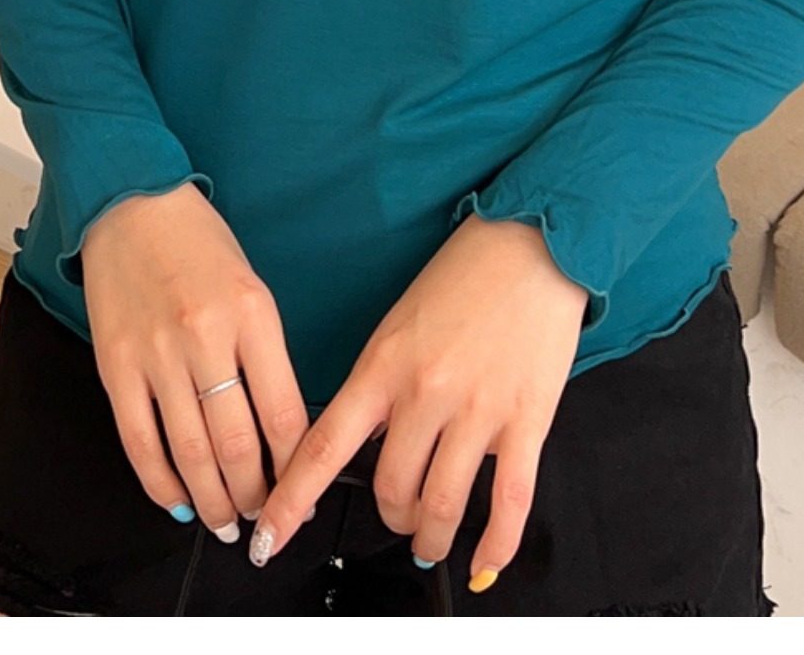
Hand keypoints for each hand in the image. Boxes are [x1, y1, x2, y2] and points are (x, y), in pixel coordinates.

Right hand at [80, 182, 310, 542]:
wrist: (131, 203)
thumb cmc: (198, 242)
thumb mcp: (253, 287)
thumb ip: (265, 353)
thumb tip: (279, 426)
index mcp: (253, 314)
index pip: (283, 413)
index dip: (295, 467)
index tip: (302, 491)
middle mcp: (206, 337)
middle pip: (237, 443)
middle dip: (255, 494)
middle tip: (264, 517)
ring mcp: (156, 354)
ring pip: (190, 452)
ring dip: (212, 500)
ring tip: (227, 522)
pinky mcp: (116, 365)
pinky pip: (139, 441)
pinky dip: (160, 482)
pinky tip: (178, 500)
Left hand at [248, 212, 588, 592]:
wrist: (534, 243)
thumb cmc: (467, 274)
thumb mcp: (400, 322)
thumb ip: (379, 382)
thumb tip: (367, 441)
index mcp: (384, 364)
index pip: (323, 448)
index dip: (291, 502)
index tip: (268, 537)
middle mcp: (427, 391)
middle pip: (390, 488)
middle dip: (389, 516)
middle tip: (395, 515)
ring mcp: (479, 411)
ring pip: (442, 506)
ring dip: (431, 536)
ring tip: (431, 539)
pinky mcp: (527, 420)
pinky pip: (509, 503)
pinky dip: (495, 546)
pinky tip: (483, 560)